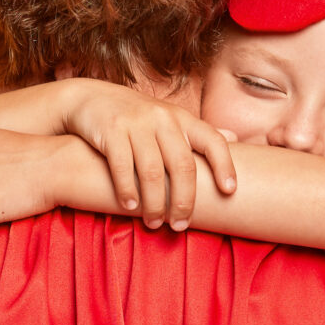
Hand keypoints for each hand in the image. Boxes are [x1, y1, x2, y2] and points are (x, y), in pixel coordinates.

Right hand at [51, 79, 235, 229]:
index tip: (230, 192)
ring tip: (154, 223)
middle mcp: (162, 119)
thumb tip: (234, 137)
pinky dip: (127, 191)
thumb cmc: (136, 117)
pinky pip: (122, 167)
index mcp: (181, 118)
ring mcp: (136, 123)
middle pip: (182, 166)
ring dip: (155, 204)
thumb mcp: (169, 118)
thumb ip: (196, 131)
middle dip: (184, 201)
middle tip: (180, 226)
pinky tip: (130, 207)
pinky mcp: (111, 130)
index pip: (212, 141)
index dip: (225, 166)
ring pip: (152, 172)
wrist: (90, 98)